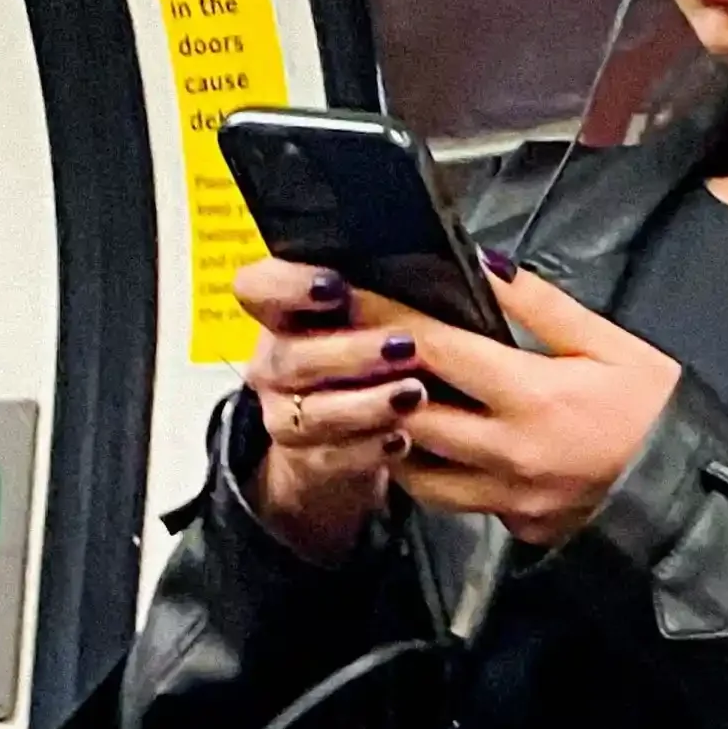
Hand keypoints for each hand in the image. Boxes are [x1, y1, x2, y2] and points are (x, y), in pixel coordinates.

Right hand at [236, 260, 428, 563]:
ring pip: (312, 412)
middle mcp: (274, 363)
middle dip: (349, 351)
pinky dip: (369, 449)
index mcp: (282, 314)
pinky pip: (332, 458)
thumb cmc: (368, 362)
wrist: (345, 440)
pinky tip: (403, 438)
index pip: (256, 287)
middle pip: (290, 356)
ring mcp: (285, 415)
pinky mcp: (307, 462)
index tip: (337, 287)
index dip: (287, 286)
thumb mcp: (373, 322)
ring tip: (414, 394)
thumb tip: (471, 267)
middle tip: (404, 347)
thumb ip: (391, 296)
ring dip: (365, 403)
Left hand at [374, 260, 680, 548]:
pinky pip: (459, 503)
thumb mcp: (610, 344)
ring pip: (418, 474)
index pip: (435, 349)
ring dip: (394, 438)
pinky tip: (438, 451)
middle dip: (374, 381)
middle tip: (349, 352)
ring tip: (386, 406)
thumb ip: (543, 306)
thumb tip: (486, 267)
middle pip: (409, 415)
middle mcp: (508, 452)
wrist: (691, 488)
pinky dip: (438, 476)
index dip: (386, 318)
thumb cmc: (655, 410)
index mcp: (532, 396)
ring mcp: (509, 499)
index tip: (352, 297)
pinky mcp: (516, 528)